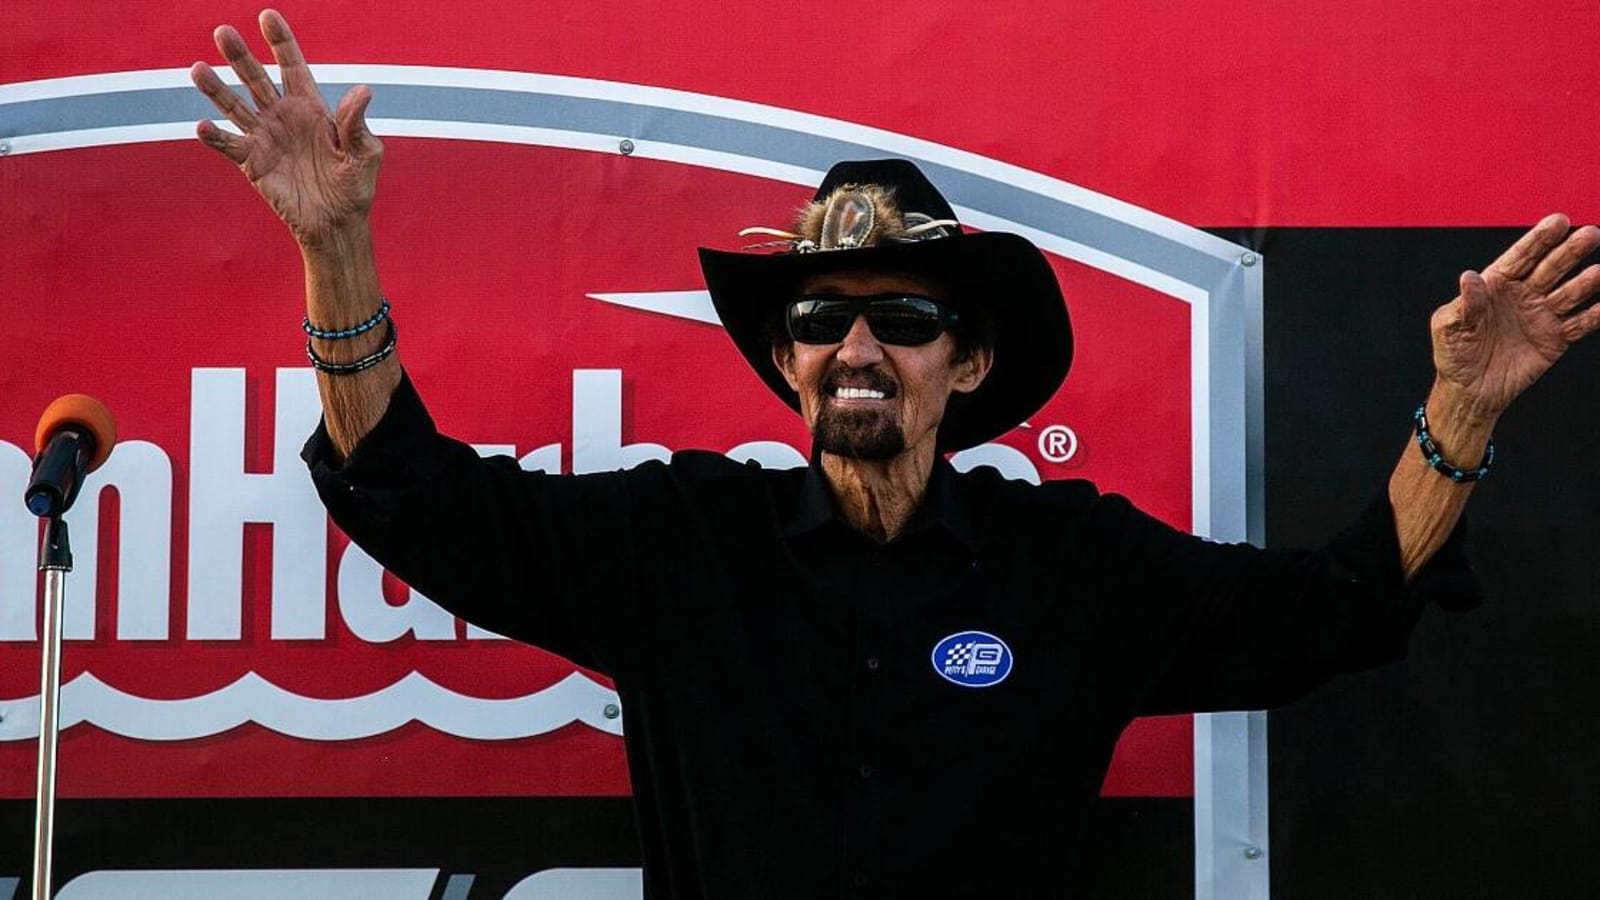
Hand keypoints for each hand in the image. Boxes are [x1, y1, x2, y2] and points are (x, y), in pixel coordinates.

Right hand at [190, 9, 381, 246]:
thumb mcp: (365, 153)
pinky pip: (229, 145)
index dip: (281, 42)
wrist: (337, 224)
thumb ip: (357, 123)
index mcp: (311, 107)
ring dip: (216, 89)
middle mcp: (283, 116)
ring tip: (197, 69)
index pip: (292, 66)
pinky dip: (215, 136)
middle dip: (240, 56)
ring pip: (235, 106)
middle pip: (256, 79)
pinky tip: (202, 126)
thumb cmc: (355, 186)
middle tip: (222, 31)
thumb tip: (363, 90)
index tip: (267, 16)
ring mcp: (264, 137)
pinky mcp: (252, 162)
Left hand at [1430, 214, 1599, 418]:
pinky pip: (1579, 324)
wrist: (1470, 390)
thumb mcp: (1449, 326)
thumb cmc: (1453, 354)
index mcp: (1496, 284)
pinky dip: (1594, 316)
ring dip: (1586, 282)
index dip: (1540, 239)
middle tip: (1591, 234)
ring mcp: (1541, 314)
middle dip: (1570, 252)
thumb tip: (1469, 277)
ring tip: (1599, 272)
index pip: (1521, 257)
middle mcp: (1523, 294)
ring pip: (1569, 292)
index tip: (1560, 220)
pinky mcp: (1555, 338)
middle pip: (1551, 268)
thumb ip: (1464, 303)